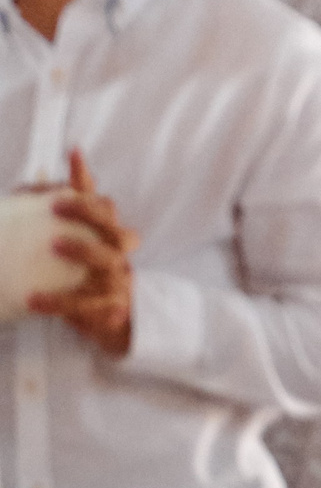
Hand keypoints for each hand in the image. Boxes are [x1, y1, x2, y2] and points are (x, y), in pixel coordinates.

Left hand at [26, 151, 132, 357]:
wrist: (114, 324)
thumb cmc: (89, 278)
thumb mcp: (80, 243)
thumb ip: (67, 212)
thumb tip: (53, 168)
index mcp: (110, 239)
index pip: (105, 207)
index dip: (87, 188)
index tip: (68, 164)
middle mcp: (120, 257)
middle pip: (116, 231)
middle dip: (90, 214)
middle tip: (56, 206)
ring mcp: (119, 284)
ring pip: (109, 264)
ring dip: (85, 250)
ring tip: (53, 245)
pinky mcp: (111, 312)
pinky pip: (89, 306)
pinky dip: (62, 302)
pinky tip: (33, 300)